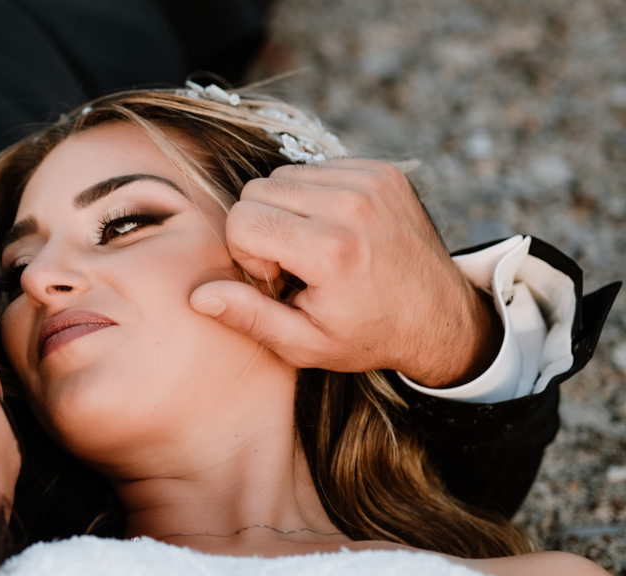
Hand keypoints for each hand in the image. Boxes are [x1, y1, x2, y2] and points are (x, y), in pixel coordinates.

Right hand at [190, 159, 499, 386]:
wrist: (439, 317)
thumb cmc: (365, 335)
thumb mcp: (304, 344)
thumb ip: (249, 317)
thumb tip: (199, 295)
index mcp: (332, 250)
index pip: (242, 219)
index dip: (248, 255)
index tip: (280, 281)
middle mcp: (353, 205)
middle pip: (257, 192)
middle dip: (262, 229)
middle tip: (295, 266)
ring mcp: (371, 182)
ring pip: (283, 176)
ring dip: (287, 211)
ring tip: (315, 249)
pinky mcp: (382, 170)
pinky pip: (316, 168)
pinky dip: (314, 197)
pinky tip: (335, 231)